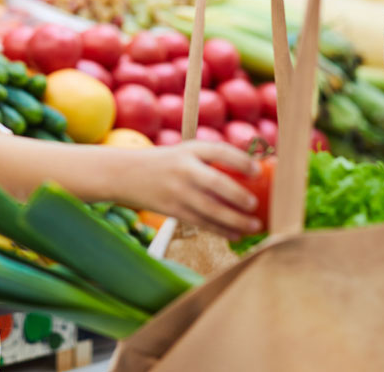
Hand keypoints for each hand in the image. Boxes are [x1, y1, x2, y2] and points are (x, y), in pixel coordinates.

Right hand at [117, 141, 263, 239]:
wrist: (125, 174)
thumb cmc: (165, 163)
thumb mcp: (184, 152)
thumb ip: (211, 160)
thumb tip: (252, 175)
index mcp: (189, 149)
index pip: (219, 151)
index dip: (241, 161)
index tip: (258, 171)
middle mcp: (184, 169)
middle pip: (217, 183)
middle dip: (238, 196)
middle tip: (254, 204)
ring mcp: (177, 191)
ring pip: (211, 209)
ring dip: (236, 220)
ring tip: (255, 226)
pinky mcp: (173, 210)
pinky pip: (201, 222)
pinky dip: (221, 230)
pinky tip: (237, 234)